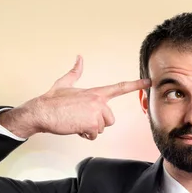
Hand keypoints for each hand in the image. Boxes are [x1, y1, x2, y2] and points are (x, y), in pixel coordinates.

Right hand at [0, 55, 150, 139]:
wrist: (41, 111)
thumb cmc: (52, 100)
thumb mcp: (65, 83)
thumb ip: (75, 72)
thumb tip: (79, 58)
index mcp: (95, 93)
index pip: (120, 88)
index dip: (136, 85)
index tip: (149, 82)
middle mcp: (98, 101)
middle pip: (110, 119)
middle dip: (97, 122)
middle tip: (81, 118)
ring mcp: (96, 113)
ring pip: (102, 128)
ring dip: (90, 129)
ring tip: (76, 121)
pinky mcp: (91, 124)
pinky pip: (94, 135)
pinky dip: (84, 134)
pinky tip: (75, 127)